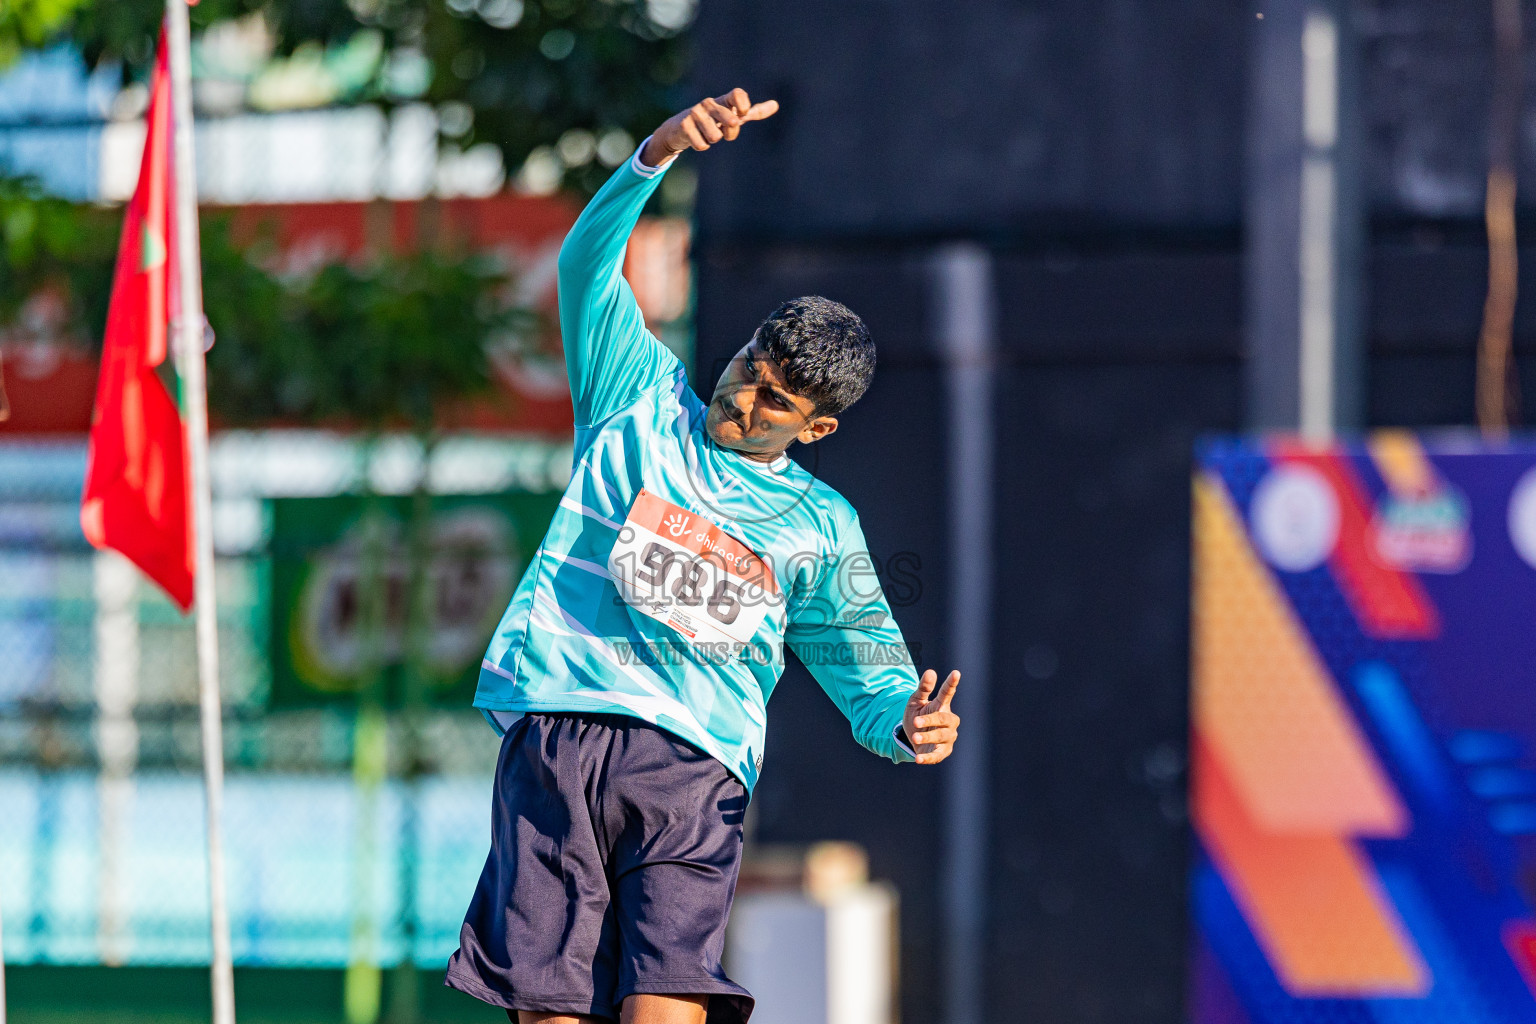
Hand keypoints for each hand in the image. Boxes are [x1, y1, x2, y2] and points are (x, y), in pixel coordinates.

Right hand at [640, 88, 778, 166]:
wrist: (680, 128)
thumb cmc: (713, 121)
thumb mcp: (734, 116)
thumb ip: (754, 112)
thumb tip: (776, 105)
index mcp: (723, 100)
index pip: (738, 94)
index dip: (743, 106)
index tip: (741, 115)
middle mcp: (709, 103)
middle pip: (730, 120)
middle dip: (730, 133)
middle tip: (722, 131)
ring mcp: (695, 112)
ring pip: (715, 137)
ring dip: (712, 140)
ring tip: (706, 133)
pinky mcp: (684, 124)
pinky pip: (702, 144)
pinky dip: (701, 146)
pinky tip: (696, 138)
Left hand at [902, 669, 960, 764]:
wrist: (913, 738)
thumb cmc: (918, 715)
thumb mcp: (916, 701)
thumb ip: (923, 688)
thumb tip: (930, 671)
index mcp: (942, 706)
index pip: (947, 693)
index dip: (951, 684)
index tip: (956, 673)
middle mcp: (949, 721)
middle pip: (943, 719)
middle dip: (930, 720)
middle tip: (916, 721)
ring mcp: (948, 737)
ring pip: (941, 737)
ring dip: (927, 737)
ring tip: (915, 737)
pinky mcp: (942, 752)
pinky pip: (936, 756)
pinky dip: (927, 758)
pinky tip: (918, 759)